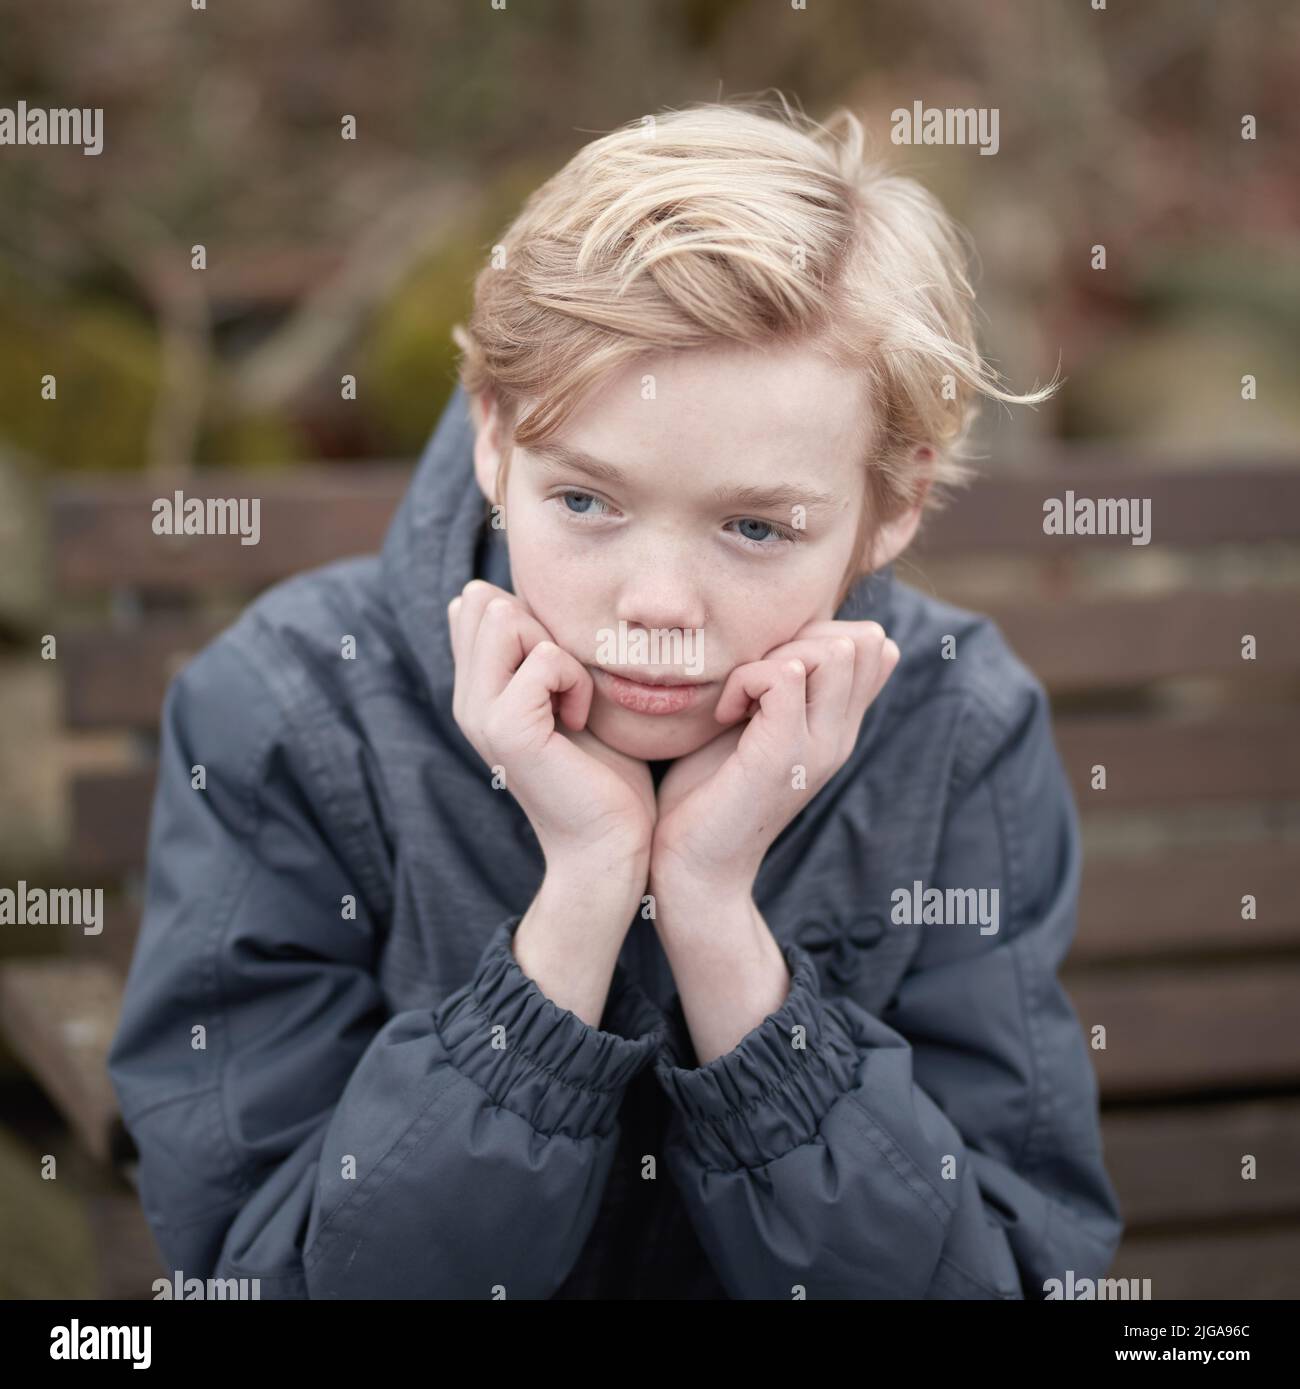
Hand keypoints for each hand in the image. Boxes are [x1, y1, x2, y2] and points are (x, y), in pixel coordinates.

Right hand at [448, 580, 655, 878]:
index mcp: (474, 691)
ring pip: (505, 617)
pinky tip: (580, 719)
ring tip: (572, 700)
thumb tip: (507, 595)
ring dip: (557, 650)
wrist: (609, 846)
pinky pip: (544, 659)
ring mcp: (478, 714)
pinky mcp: (507, 729)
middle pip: (485, 601)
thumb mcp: (567, 696)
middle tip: (566, 685)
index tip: (557, 672)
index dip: (529, 618)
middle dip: (541, 627)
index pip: (474, 604)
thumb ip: (539, 651)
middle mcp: (466, 700)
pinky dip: (575, 681)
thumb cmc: (603, 775)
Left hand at [651, 620, 899, 898]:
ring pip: (832, 650)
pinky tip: (723, 713)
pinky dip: (745, 679)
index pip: (874, 646)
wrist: (693, 870)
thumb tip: (786, 643)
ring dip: (772, 656)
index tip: (768, 672)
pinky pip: (784, 676)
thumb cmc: (708, 795)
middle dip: (796, 638)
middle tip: (750, 680)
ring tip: (737, 697)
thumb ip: (776, 691)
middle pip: (860, 640)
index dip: (817, 635)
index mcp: (839, 728)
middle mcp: (840, 737)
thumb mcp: (753, 730)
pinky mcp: (783, 756)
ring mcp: (818, 748)